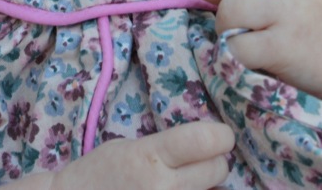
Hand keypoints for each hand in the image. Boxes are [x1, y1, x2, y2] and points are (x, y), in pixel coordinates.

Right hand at [49, 121, 233, 189]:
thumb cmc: (100, 174)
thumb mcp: (131, 148)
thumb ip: (169, 149)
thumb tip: (211, 149)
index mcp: (149, 156)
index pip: (204, 140)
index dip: (220, 136)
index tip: (221, 137)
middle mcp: (162, 188)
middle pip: (217, 169)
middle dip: (213, 163)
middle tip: (198, 163)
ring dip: (206, 187)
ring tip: (184, 183)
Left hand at [189, 0, 321, 99]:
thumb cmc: (310, 21)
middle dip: (229, 2)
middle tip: (254, 20)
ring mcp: (292, 13)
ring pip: (229, 9)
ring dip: (228, 28)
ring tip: (252, 36)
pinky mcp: (284, 47)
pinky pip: (236, 44)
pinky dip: (238, 54)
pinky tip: (260, 56)